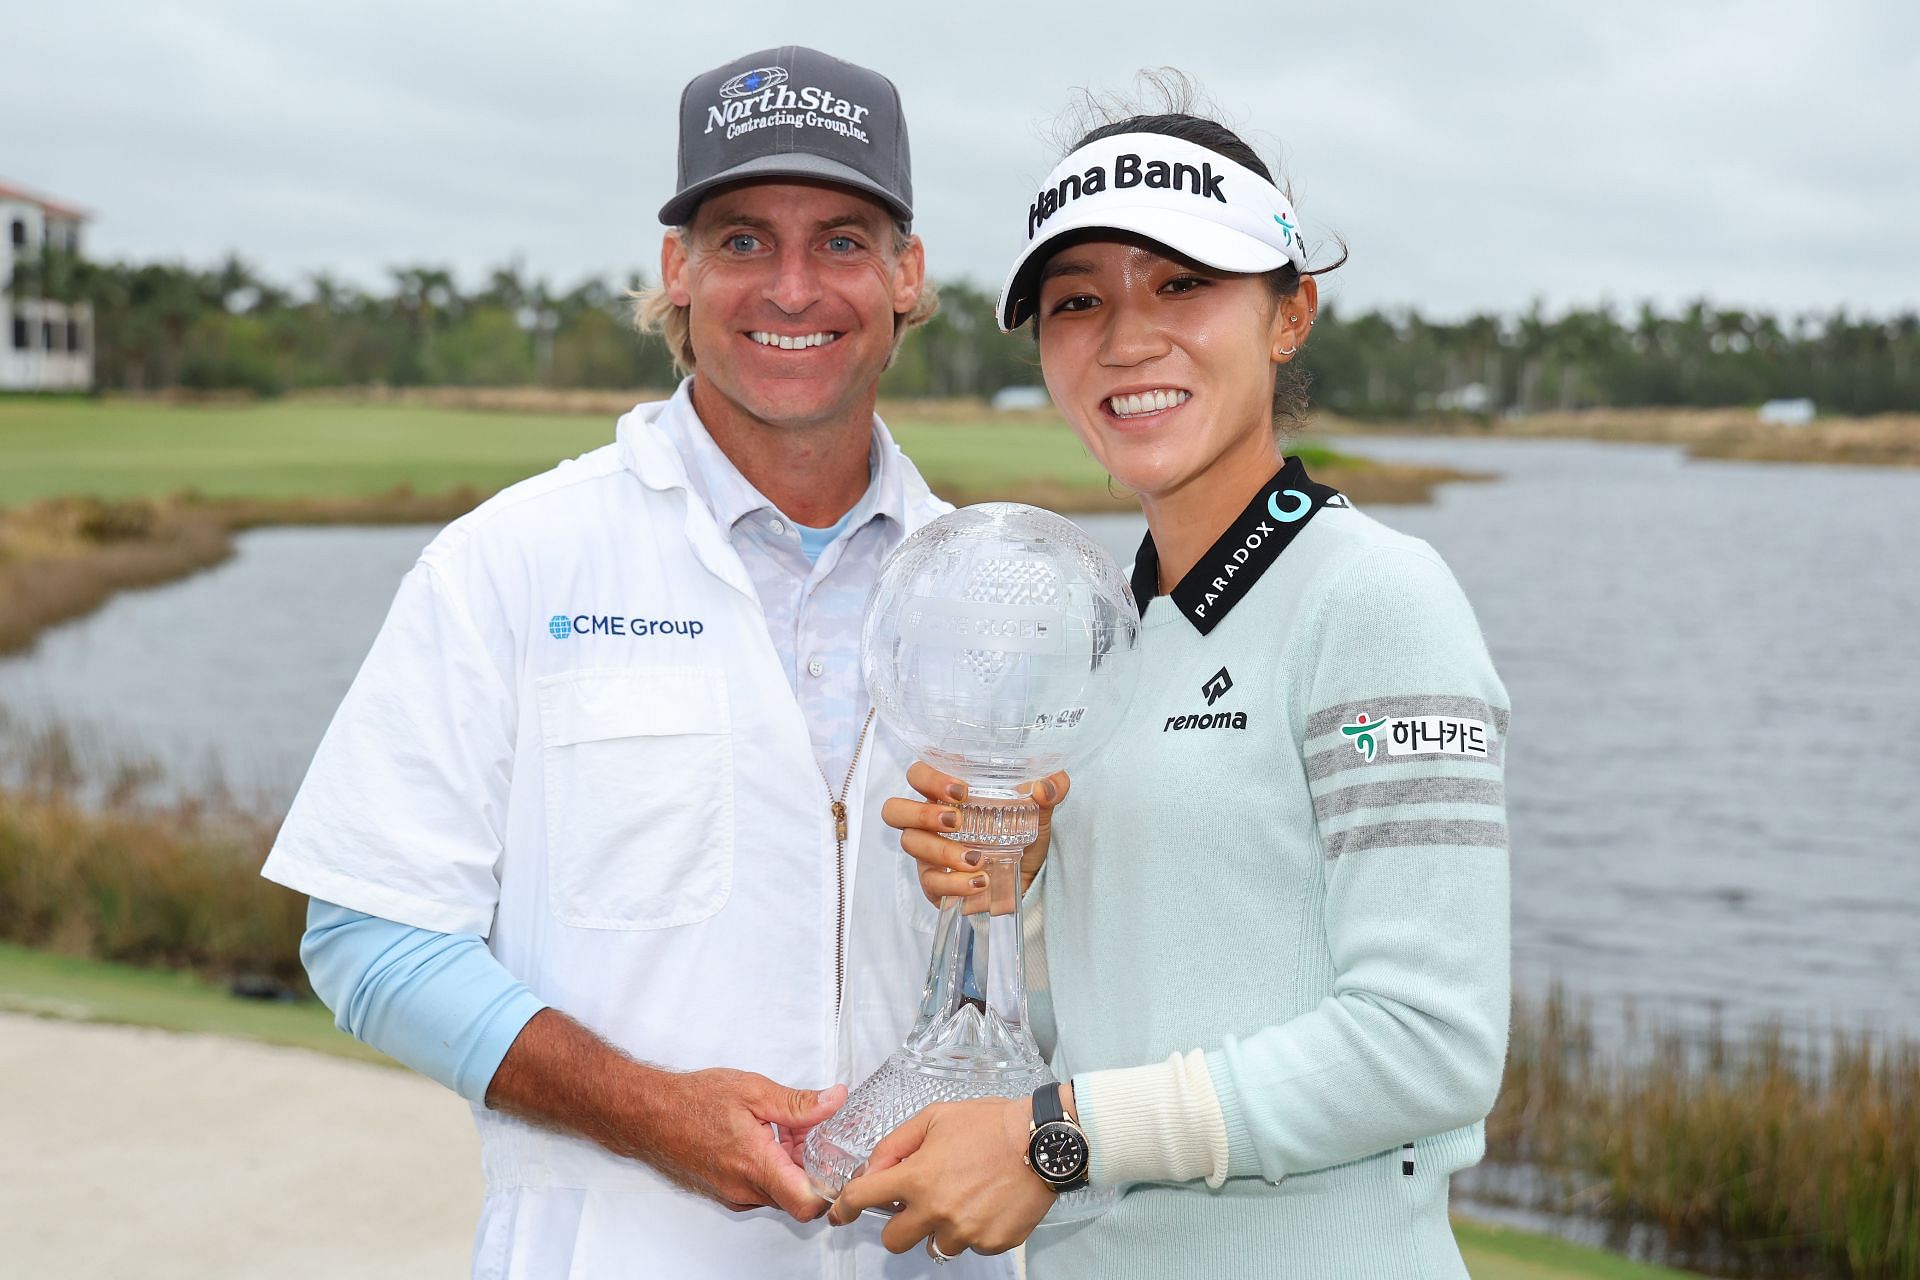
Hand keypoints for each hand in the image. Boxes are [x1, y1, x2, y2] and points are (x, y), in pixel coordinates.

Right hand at [484, 1010, 844, 1222]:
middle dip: (811, 1167)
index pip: (806, 1203)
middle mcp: (744, 1188)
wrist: (645, 1113)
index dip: (832, 1191)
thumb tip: (835, 1101)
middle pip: (796, 1196)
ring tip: (782, 1129)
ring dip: (789, 1165)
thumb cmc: (691, 1100)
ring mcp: (732, 1193)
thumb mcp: (753, 1090)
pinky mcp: (723, 1191)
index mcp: (756, 1164)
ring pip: (777, 1191)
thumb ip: (798, 1103)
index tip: (841, 1167)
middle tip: (811, 1134)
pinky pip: (758, 1187)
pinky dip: (769, 1167)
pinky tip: (762, 1136)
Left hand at [827, 1096, 1055, 1254]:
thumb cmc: (990, 1124)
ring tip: (962, 1197)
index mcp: (918, 1178)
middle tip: (917, 1203)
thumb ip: (896, 1144)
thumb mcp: (935, 1117)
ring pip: (934, 1245)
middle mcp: (937, 1211)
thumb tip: (873, 1169)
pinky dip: (972, 1230)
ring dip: (939, 1227)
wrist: (1042, 1140)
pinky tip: (986, 1202)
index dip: (845, 1208)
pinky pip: (969, 1245)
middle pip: (894, 1240)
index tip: (840, 1215)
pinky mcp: (991, 1243)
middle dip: (899, 1223)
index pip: (863, 1200)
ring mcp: (966, 1232)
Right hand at [882, 762, 1069, 910]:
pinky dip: (955, 882)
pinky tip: (979, 881)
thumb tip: (1046, 786)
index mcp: (947, 794)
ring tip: (977, 858)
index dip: (929, 778)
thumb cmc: (1023, 836)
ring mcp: (927, 852)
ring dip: (943, 851)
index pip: (918, 774)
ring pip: (910, 845)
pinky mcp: (934, 882)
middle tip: (956, 821)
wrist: (1030, 880)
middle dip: (922, 814)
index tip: (961, 790)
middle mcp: (929, 820)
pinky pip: (930, 882)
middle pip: (895, 809)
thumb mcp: (1041, 811)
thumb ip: (1051, 789)